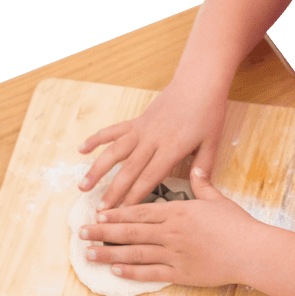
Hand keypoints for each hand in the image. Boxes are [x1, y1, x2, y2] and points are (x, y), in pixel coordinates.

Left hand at [77, 167, 260, 286]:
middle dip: (103, 230)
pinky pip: (150, 272)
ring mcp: (174, 253)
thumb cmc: (236, 223)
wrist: (250, 249)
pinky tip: (115, 269)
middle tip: (81, 231)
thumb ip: (202, 183)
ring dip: (109, 252)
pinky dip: (131, 271)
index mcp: (177, 211)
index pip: (140, 210)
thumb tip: (196, 168)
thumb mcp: (217, 198)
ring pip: (134, 251)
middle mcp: (171, 231)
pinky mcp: (180, 273)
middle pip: (130, 230)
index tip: (99, 212)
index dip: (117, 212)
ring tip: (88, 252)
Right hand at [78, 84, 226, 209]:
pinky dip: (96, 139)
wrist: (198, 82)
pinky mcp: (136, 120)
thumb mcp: (212, 141)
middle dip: (113, 191)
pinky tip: (82, 149)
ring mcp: (141, 129)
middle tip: (100, 211)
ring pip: (114, 151)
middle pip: (129, 169)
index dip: (136, 196)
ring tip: (83, 186)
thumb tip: (199, 187)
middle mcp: (152, 139)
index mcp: (172, 148)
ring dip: (97, 169)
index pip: (150, 177)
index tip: (123, 213)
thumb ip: (204, 166)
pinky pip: (113, 130)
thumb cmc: (208, 112)